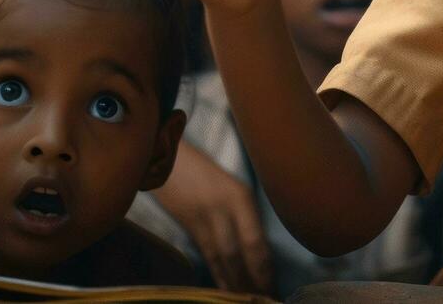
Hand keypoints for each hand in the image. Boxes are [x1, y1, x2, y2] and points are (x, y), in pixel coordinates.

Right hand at [156, 141, 273, 293]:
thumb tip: (265, 237)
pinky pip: (207, 255)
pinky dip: (218, 274)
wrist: (167, 154)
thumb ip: (248, 206)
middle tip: (267, 300)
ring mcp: (202, 219)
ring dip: (235, 284)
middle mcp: (221, 210)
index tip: (275, 287)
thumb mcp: (235, 180)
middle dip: (252, 281)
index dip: (263, 268)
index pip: (254, 241)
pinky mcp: (188, 226)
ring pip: (221, 259)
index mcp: (239, 196)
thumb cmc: (211, 163)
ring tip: (249, 301)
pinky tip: (225, 290)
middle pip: (237, 255)